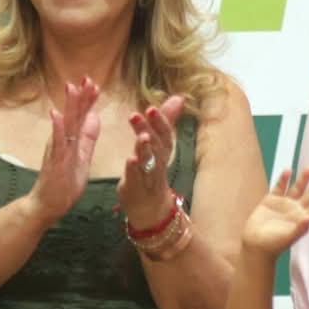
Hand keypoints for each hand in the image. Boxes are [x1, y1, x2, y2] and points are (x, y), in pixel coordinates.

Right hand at [25, 78, 102, 222]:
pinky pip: (56, 143)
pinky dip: (57, 129)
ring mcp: (57, 150)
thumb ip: (88, 136)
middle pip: (73, 115)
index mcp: (71, 139)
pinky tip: (57, 115)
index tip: (95, 83)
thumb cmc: (64, 181)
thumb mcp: (82, 156)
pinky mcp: (54, 162)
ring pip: (64, 125)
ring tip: (71, 87)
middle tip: (87, 78)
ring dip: (68, 106)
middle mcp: (62, 141)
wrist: (48, 204)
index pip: (81, 116)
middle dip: (80, 96)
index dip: (88, 100)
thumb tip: (95, 115)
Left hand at [115, 95, 185, 229]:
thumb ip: (166, 122)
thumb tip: (179, 98)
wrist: (151, 211)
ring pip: (150, 163)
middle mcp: (158, 164)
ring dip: (146, 149)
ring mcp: (148, 178)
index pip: (165, 135)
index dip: (161, 121)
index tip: (151, 107)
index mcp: (163, 152)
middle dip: (151, 130)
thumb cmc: (153, 173)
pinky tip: (129, 160)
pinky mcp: (136, 190)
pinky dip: (134, 170)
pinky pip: (137, 180)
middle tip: (142, 114)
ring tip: (141, 137)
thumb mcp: (160, 146)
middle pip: (157, 146)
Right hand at [240, 169, 308, 257]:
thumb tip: (308, 218)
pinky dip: (283, 179)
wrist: (256, 245)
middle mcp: (296, 209)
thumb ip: (299, 228)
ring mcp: (284, 204)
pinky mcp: (271, 200)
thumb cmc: (274, 245)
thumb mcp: (288, 237)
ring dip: (303, 178)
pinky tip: (288, 171)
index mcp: (303, 218)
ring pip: (297, 188)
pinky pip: (279, 187)